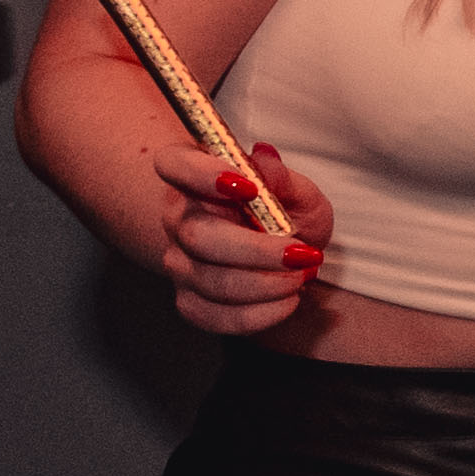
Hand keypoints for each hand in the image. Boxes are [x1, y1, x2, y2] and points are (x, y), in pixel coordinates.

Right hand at [152, 137, 327, 334]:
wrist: (285, 256)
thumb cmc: (286, 215)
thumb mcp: (298, 192)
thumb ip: (282, 178)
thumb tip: (265, 160)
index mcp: (195, 177)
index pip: (172, 163)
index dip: (201, 174)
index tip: (248, 188)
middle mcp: (179, 218)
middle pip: (197, 236)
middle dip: (256, 251)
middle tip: (302, 255)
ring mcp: (180, 262)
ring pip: (208, 280)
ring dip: (264, 284)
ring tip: (302, 275)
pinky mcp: (190, 300)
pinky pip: (211, 315)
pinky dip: (256, 314)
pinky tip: (287, 302)